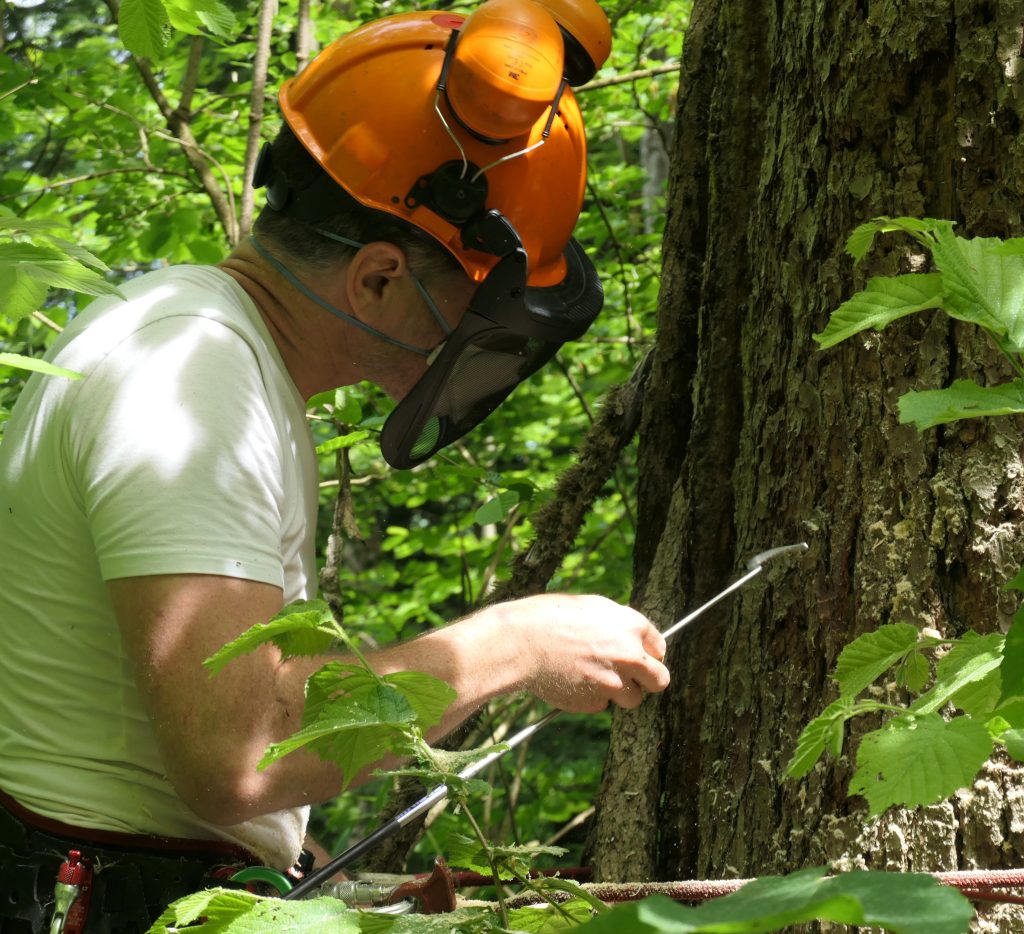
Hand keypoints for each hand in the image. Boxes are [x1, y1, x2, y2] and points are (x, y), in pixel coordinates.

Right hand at [494, 593, 670, 713]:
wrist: (521, 642)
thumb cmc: (548, 618)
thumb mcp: (589, 608)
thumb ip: (615, 624)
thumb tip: (628, 638)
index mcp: (630, 624)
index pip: (659, 646)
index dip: (649, 653)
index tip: (642, 658)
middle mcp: (629, 654)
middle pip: (660, 680)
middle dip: (649, 681)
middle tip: (633, 680)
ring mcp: (614, 681)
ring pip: (633, 699)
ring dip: (619, 693)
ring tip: (592, 679)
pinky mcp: (595, 702)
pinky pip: (601, 704)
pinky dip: (590, 698)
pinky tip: (571, 682)